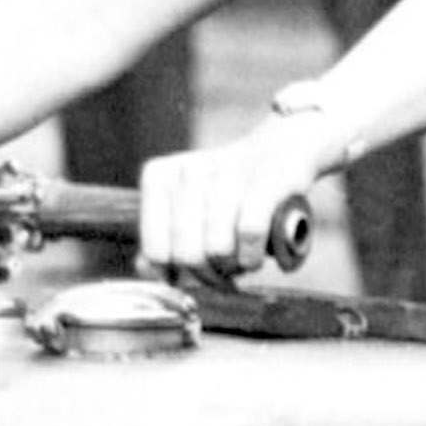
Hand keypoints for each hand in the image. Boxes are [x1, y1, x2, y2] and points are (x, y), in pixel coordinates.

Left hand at [137, 112, 334, 277]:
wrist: (280, 150)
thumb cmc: (228, 192)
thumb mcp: (185, 210)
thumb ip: (161, 241)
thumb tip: (145, 269)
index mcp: (159, 177)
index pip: (156, 251)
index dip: (177, 275)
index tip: (193, 274)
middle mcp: (188, 170)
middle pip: (189, 255)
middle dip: (209, 275)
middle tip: (223, 271)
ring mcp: (227, 172)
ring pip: (218, 249)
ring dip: (235, 267)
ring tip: (242, 260)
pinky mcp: (266, 180)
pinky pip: (250, 234)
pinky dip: (253, 257)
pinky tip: (256, 256)